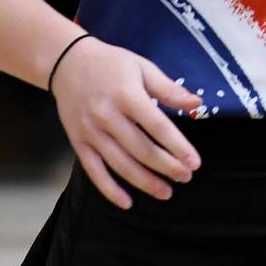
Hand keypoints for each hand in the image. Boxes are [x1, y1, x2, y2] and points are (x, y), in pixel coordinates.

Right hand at [50, 36, 205, 207]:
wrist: (67, 62)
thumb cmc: (111, 64)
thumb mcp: (143, 67)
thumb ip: (168, 89)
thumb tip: (197, 104)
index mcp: (126, 94)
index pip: (157, 126)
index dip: (177, 146)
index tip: (195, 162)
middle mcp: (107, 115)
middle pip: (141, 149)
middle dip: (166, 167)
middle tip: (186, 177)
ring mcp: (90, 131)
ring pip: (120, 164)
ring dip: (144, 182)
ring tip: (166, 192)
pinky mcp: (78, 142)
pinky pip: (94, 171)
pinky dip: (109, 190)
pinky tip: (127, 202)